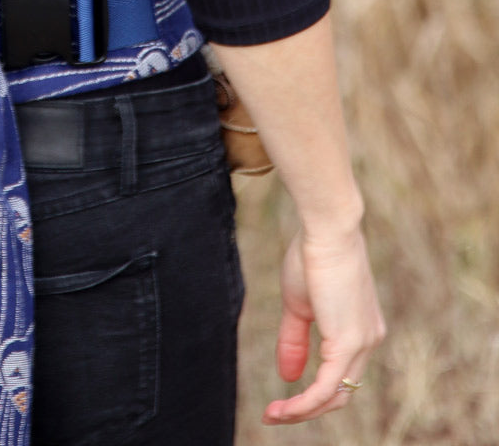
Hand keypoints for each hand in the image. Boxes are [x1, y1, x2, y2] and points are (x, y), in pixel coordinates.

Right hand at [264, 225, 384, 424]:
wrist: (326, 228)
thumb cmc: (311, 255)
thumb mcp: (299, 304)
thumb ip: (295, 340)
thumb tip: (289, 375)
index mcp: (361, 329)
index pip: (342, 374)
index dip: (314, 392)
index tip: (282, 399)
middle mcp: (369, 340)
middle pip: (341, 393)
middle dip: (307, 409)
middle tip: (275, 414)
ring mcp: (362, 342)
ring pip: (336, 396)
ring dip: (303, 411)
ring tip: (272, 415)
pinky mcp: (348, 342)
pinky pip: (327, 387)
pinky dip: (305, 403)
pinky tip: (283, 408)